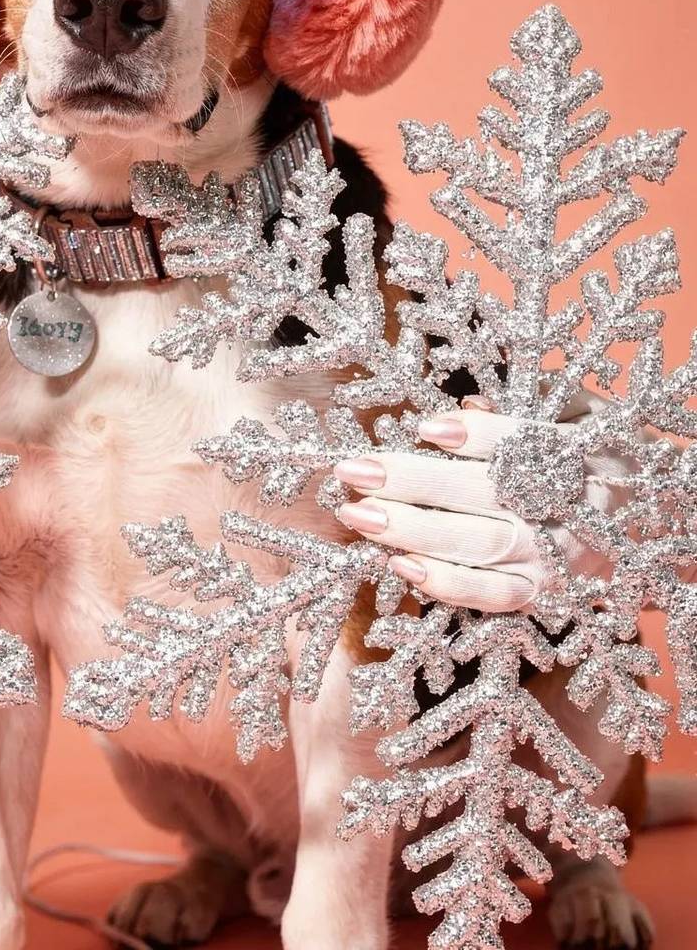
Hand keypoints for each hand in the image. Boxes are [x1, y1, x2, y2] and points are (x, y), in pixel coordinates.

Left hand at [331, 400, 611, 612]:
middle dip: (415, 484)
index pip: (526, 444)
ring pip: (481, 545)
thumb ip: (523, 413)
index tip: (426, 427)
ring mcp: (559, 557)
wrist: (649, 521)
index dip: (477, 438)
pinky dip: (447, 584)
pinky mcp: (546, 595)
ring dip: (413, 532)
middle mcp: (572, 508)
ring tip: (357, 514)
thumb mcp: (573, 417)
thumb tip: (467, 408)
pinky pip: (493, 595)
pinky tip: (400, 565)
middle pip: (488, 496)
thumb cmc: (588, 454)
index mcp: (581, 454)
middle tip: (354, 470)